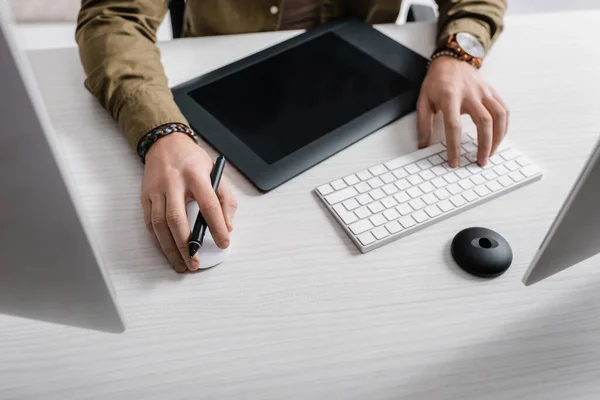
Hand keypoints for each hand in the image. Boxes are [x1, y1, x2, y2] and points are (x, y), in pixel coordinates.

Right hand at [141, 132, 236, 271]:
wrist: (165, 144)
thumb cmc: (193, 161)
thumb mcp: (216, 172)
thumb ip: (225, 199)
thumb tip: (227, 226)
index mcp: (195, 175)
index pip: (208, 205)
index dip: (217, 226)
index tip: (223, 242)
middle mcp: (173, 183)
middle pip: (177, 218)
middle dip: (187, 245)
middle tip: (195, 262)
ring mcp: (156, 190)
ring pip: (160, 224)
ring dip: (170, 249)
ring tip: (181, 264)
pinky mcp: (145, 196)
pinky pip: (150, 223)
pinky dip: (159, 240)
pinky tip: (167, 251)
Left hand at [416, 56, 508, 166]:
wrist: (451, 60)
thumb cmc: (436, 82)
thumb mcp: (423, 100)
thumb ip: (423, 123)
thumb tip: (423, 145)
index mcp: (449, 96)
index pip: (453, 125)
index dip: (454, 146)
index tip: (454, 162)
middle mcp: (470, 94)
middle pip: (483, 122)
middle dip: (484, 145)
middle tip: (480, 161)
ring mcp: (484, 92)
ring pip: (498, 116)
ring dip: (498, 138)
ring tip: (491, 153)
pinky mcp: (492, 92)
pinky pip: (504, 110)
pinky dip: (504, 127)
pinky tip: (498, 138)